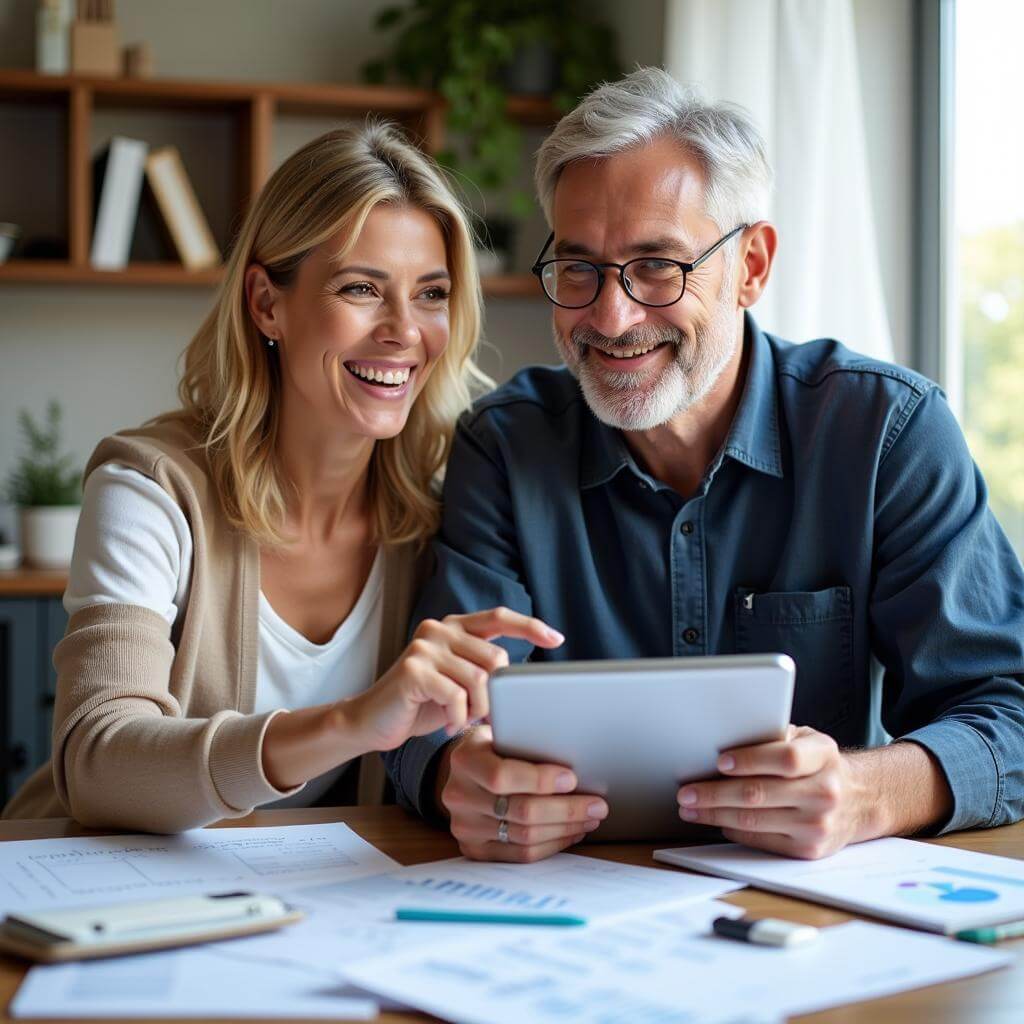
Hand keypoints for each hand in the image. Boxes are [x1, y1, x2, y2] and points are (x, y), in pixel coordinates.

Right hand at [346, 607, 562, 751]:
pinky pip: (456, 697)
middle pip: (497, 659)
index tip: (556, 639)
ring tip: (462, 720)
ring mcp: (425, 647)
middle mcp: (439, 629)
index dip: (530, 627)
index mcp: (454, 626)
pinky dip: (458, 718)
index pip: (499, 617)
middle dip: (497, 695)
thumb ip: (483, 670)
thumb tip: (525, 682)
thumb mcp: (459, 682)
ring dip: (477, 710)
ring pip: (480, 680)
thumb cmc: (421, 705)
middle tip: (482, 715)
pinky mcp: (413, 670)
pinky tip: (447, 725)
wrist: (372, 721)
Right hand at [440, 726, 608, 862]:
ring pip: (525, 836)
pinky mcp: (475, 849)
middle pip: (520, 810)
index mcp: (465, 759)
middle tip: (597, 805)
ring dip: (565, 828)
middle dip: (566, 809)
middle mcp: (459, 795)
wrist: (465, 772)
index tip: (572, 778)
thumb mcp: (503, 733)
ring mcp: (464, 826)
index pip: (501, 776)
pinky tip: (571, 832)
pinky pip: (521, 855)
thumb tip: (576, 756)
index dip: (540, 780)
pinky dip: (552, 844)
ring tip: (590, 818)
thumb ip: (527, 742)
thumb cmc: (496, 747)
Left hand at [675, 725, 874, 858]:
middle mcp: (824, 792)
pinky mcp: (809, 849)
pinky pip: (760, 840)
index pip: (785, 759)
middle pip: (759, 794)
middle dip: (714, 793)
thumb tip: (726, 737)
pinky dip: (733, 829)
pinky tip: (717, 820)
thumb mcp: (807, 740)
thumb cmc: (819, 764)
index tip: (719, 761)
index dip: (750, 760)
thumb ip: (775, 736)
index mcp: (823, 756)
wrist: (859, 801)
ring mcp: (818, 824)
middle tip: (686, 792)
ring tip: (690, 808)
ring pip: (753, 820)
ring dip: (714, 814)